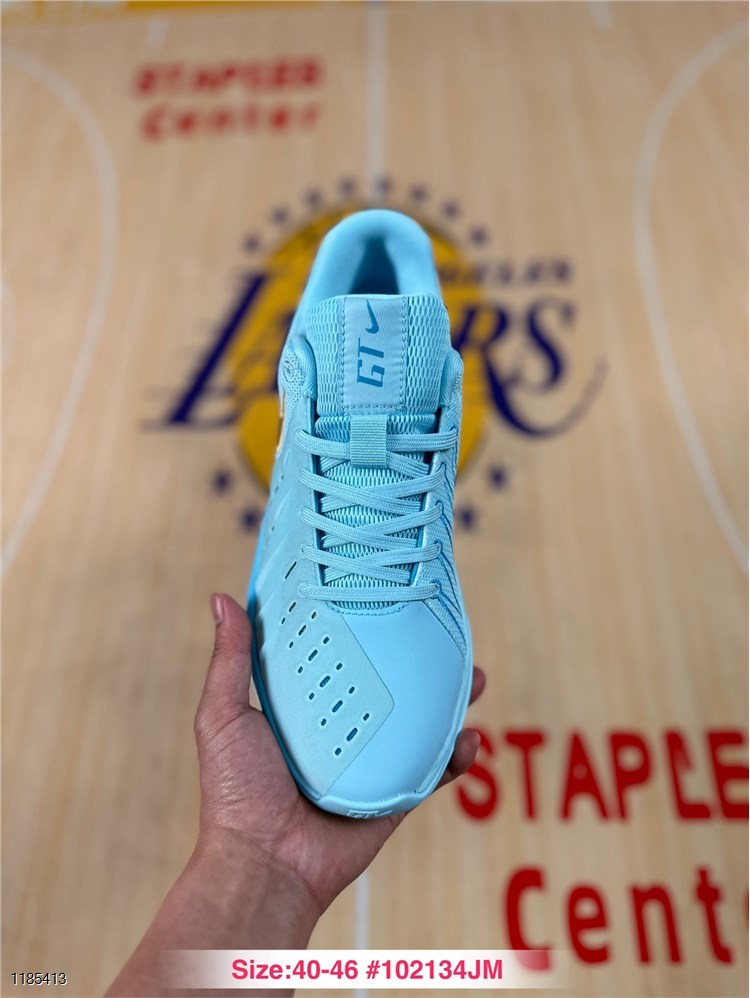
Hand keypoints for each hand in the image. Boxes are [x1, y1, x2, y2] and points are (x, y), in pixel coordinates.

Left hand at [195, 593, 485, 916]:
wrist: (263, 864)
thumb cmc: (235, 792)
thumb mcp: (224, 716)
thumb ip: (231, 661)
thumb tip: (221, 599)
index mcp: (302, 708)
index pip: (337, 659)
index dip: (361, 630)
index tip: (384, 599)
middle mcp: (339, 731)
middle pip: (387, 686)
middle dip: (418, 662)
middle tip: (442, 635)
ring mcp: (369, 763)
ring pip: (418, 724)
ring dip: (449, 702)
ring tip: (473, 677)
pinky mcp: (392, 795)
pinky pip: (430, 772)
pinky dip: (454, 757)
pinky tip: (468, 738)